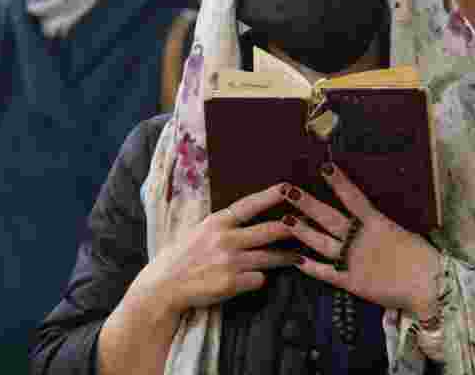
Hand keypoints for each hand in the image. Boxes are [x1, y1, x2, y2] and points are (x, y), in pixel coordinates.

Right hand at [125, 183, 298, 320]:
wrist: (164, 286)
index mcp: (217, 222)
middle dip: (293, 228)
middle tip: (310, 225)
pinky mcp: (233, 283)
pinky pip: (259, 279)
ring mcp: (230, 262)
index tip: (288, 187)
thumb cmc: (182, 257)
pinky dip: (259, 279)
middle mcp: (226, 239)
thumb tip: (248, 216)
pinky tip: (253, 280)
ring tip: (298, 256)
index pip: (249, 205)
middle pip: (270, 231)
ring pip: (271, 257)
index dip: (271, 195)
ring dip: (287, 257)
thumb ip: (224, 224)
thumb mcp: (199, 231)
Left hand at [282, 163, 441, 317]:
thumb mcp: (403, 232)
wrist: (428, 285)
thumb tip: (372, 217)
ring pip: (321, 243)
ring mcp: (352, 260)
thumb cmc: (422, 256)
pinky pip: (327, 274)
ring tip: (286, 219)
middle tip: (288, 190)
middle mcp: (360, 238)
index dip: (338, 182)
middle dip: (307, 203)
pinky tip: (296, 262)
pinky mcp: (351, 282)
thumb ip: (383, 225)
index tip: (324, 167)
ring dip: (303, 231)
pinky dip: (311, 268)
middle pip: (329, 217)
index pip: (353, 197)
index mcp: (376, 223)